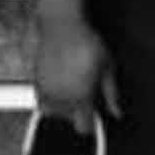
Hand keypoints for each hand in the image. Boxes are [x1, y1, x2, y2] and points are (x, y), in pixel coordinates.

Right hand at [34, 13, 121, 134]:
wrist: (62, 27)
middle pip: (69, 122)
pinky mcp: (37, 83)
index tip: (94, 116)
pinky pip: (42, 103)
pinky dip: (50, 100)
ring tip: (73, 89)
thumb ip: (111, 94)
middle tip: (86, 94)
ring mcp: (47, 91)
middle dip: (78, 113)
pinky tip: (61, 86)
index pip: (83, 128)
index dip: (90, 125)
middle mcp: (61, 97)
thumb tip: (117, 113)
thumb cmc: (88, 44)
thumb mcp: (107, 67)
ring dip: (63, 108)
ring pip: (54, 114)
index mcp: (81, 96)